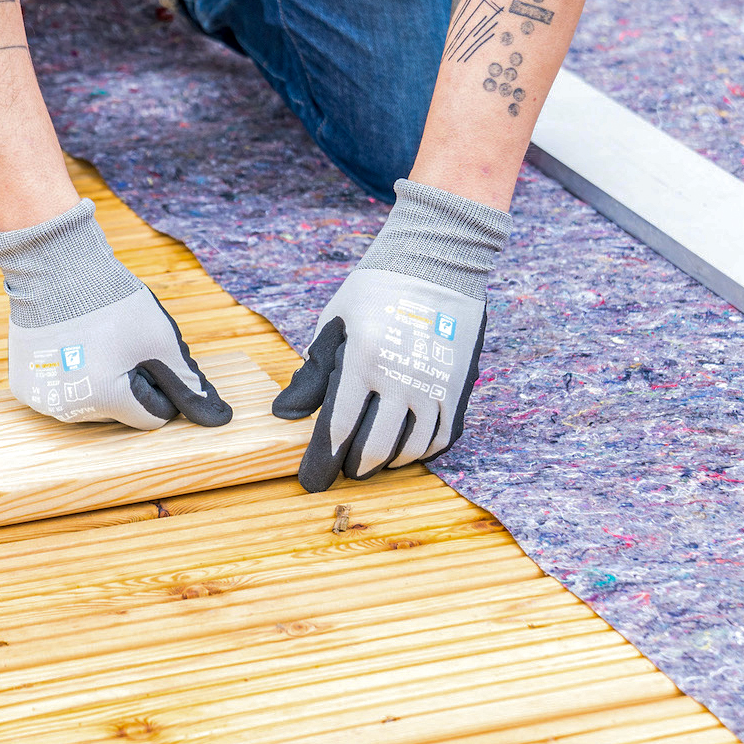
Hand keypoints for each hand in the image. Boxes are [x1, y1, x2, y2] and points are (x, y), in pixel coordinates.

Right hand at [0, 197, 231, 431]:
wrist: (55, 267)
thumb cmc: (113, 302)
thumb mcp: (160, 340)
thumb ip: (189, 383)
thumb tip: (220, 418)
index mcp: (105, 399)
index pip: (152, 416)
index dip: (159, 386)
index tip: (149, 356)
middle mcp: (68, 409)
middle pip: (120, 412)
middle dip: (128, 384)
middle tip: (119, 344)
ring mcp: (42, 400)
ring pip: (90, 404)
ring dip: (100, 381)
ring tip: (94, 342)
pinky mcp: (24, 388)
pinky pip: (61, 393)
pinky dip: (71, 376)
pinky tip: (71, 347)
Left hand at [269, 179, 507, 490]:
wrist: (437, 262)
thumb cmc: (375, 291)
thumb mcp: (333, 323)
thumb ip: (312, 373)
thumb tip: (286, 413)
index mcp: (363, 359)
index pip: (337, 428)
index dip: (322, 461)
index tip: (310, 480)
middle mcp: (401, 378)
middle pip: (373, 448)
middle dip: (352, 468)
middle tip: (341, 469)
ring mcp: (434, 386)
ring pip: (409, 450)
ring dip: (385, 462)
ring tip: (369, 459)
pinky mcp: (457, 388)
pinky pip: (439, 438)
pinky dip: (418, 452)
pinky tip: (402, 448)